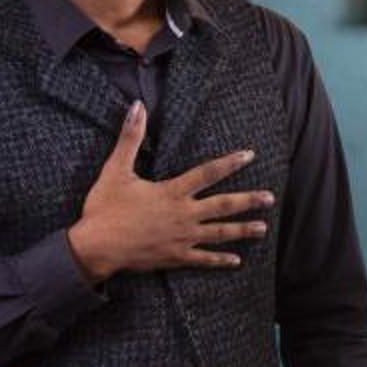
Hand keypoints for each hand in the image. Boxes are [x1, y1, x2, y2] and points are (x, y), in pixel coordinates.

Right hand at [65, 102, 272, 283]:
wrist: (96, 247)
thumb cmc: (104, 208)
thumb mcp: (115, 169)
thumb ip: (130, 137)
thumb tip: (136, 106)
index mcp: (172, 192)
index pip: (207, 173)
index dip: (230, 163)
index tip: (249, 156)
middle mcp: (183, 214)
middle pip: (223, 206)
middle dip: (248, 201)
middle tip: (271, 198)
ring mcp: (182, 238)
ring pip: (219, 234)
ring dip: (242, 230)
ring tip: (263, 228)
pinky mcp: (175, 257)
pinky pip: (203, 259)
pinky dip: (220, 259)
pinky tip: (236, 260)